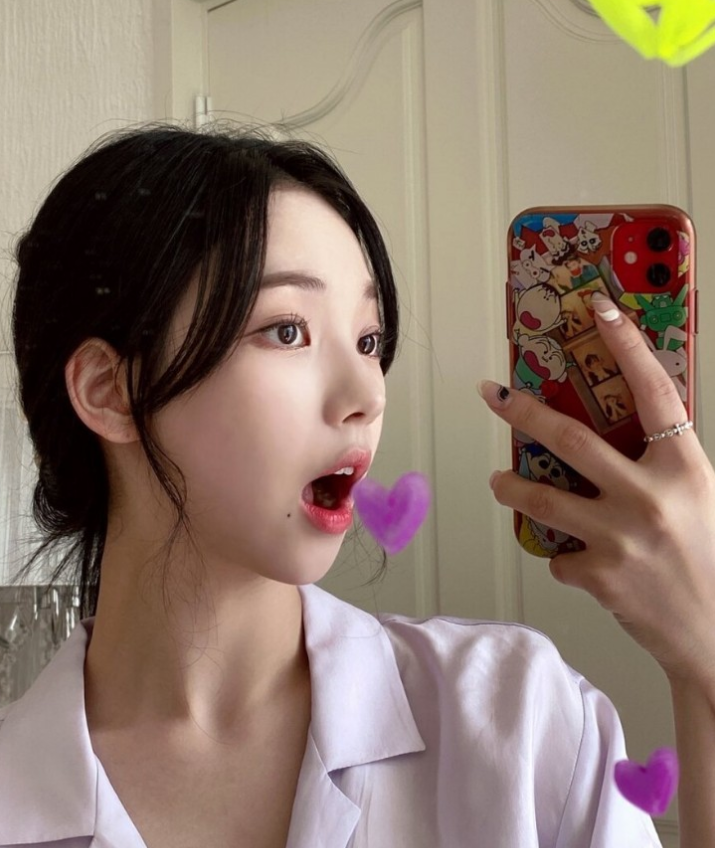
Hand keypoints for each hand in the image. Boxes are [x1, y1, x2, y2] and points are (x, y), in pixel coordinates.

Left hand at [479, 294, 714, 691]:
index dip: (627, 346)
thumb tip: (616, 426)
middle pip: (572, 440)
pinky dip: (564, 556)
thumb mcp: (699, 496)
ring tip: (501, 480)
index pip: (653, 392)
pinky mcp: (599, 575)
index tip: (599, 310)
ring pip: (543, 498)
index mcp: (684, 467)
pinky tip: (584, 564)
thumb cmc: (708, 557)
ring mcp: (621, 537)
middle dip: (525, 413)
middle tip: (494, 394)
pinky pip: (559, 555)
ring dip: (513, 486)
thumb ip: (660, 462)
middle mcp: (652, 497)